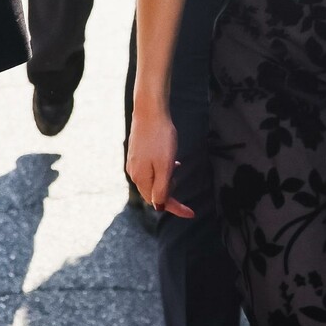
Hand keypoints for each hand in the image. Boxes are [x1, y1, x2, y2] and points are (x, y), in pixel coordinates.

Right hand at [126, 104, 193, 218]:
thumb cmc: (160, 138)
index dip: (176, 208)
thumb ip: (161, 188)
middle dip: (169, 194)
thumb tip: (158, 207)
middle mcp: (134, 173)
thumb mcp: (165, 166)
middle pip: (153, 193)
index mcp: (141, 178)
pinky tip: (170, 161)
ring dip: (166, 181)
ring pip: (152, 181)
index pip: (159, 201)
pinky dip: (161, 171)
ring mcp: (134, 163)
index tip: (191, 213)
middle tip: (180, 181)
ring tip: (176, 168)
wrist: (149, 111)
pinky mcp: (137, 153)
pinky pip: (150, 170)